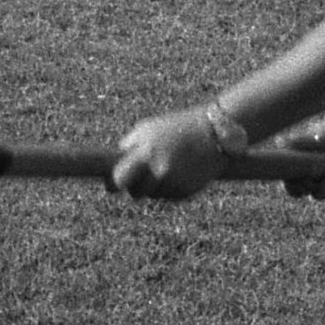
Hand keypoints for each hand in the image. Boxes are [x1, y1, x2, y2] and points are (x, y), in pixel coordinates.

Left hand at [110, 104, 240, 200]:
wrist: (215, 132)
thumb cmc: (176, 127)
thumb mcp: (148, 129)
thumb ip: (128, 147)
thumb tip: (109, 167)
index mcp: (145, 153)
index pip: (119, 179)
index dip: (114, 183)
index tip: (113, 184)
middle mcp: (158, 171)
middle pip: (135, 193)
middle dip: (136, 187)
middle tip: (144, 176)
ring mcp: (173, 183)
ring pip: (153, 196)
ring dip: (156, 187)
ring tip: (169, 167)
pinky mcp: (187, 192)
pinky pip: (170, 197)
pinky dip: (172, 188)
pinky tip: (182, 172)